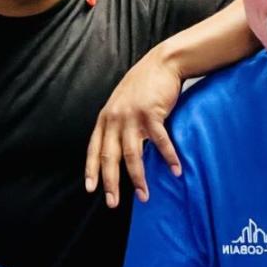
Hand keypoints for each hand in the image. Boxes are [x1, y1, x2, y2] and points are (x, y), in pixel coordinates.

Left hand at [84, 48, 184, 207]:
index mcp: (106, 118)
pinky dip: (168, 157)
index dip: (92, 170)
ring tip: (144, 196)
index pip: (93, 149)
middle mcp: (115, 119)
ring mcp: (133, 117)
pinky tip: (176, 170)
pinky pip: (160, 142)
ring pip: (132, 154)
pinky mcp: (152, 114)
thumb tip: (118, 148)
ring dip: (138, 178)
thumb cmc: (144, 85)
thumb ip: (117, 124)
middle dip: (111, 182)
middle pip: (110, 156)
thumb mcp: (122, 103)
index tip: (91, 189)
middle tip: (113, 202)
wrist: (162, 63)